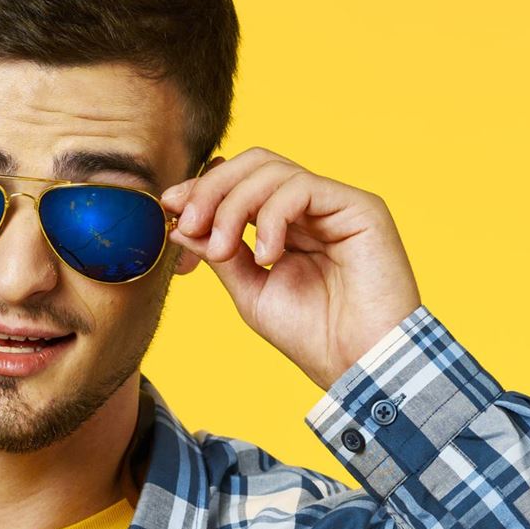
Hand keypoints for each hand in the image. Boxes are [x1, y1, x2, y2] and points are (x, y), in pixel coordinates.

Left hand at [161, 147, 423, 390]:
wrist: (360, 364)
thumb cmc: (313, 335)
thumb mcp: (250, 290)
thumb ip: (220, 253)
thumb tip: (180, 222)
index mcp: (289, 224)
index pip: (241, 183)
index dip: (203, 190)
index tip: (169, 210)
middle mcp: (313, 207)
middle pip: (254, 165)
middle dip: (211, 190)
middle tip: (188, 224)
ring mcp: (336, 204)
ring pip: (272, 170)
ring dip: (233, 205)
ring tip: (223, 250)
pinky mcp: (360, 206)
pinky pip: (301, 187)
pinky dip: (271, 216)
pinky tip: (267, 254)